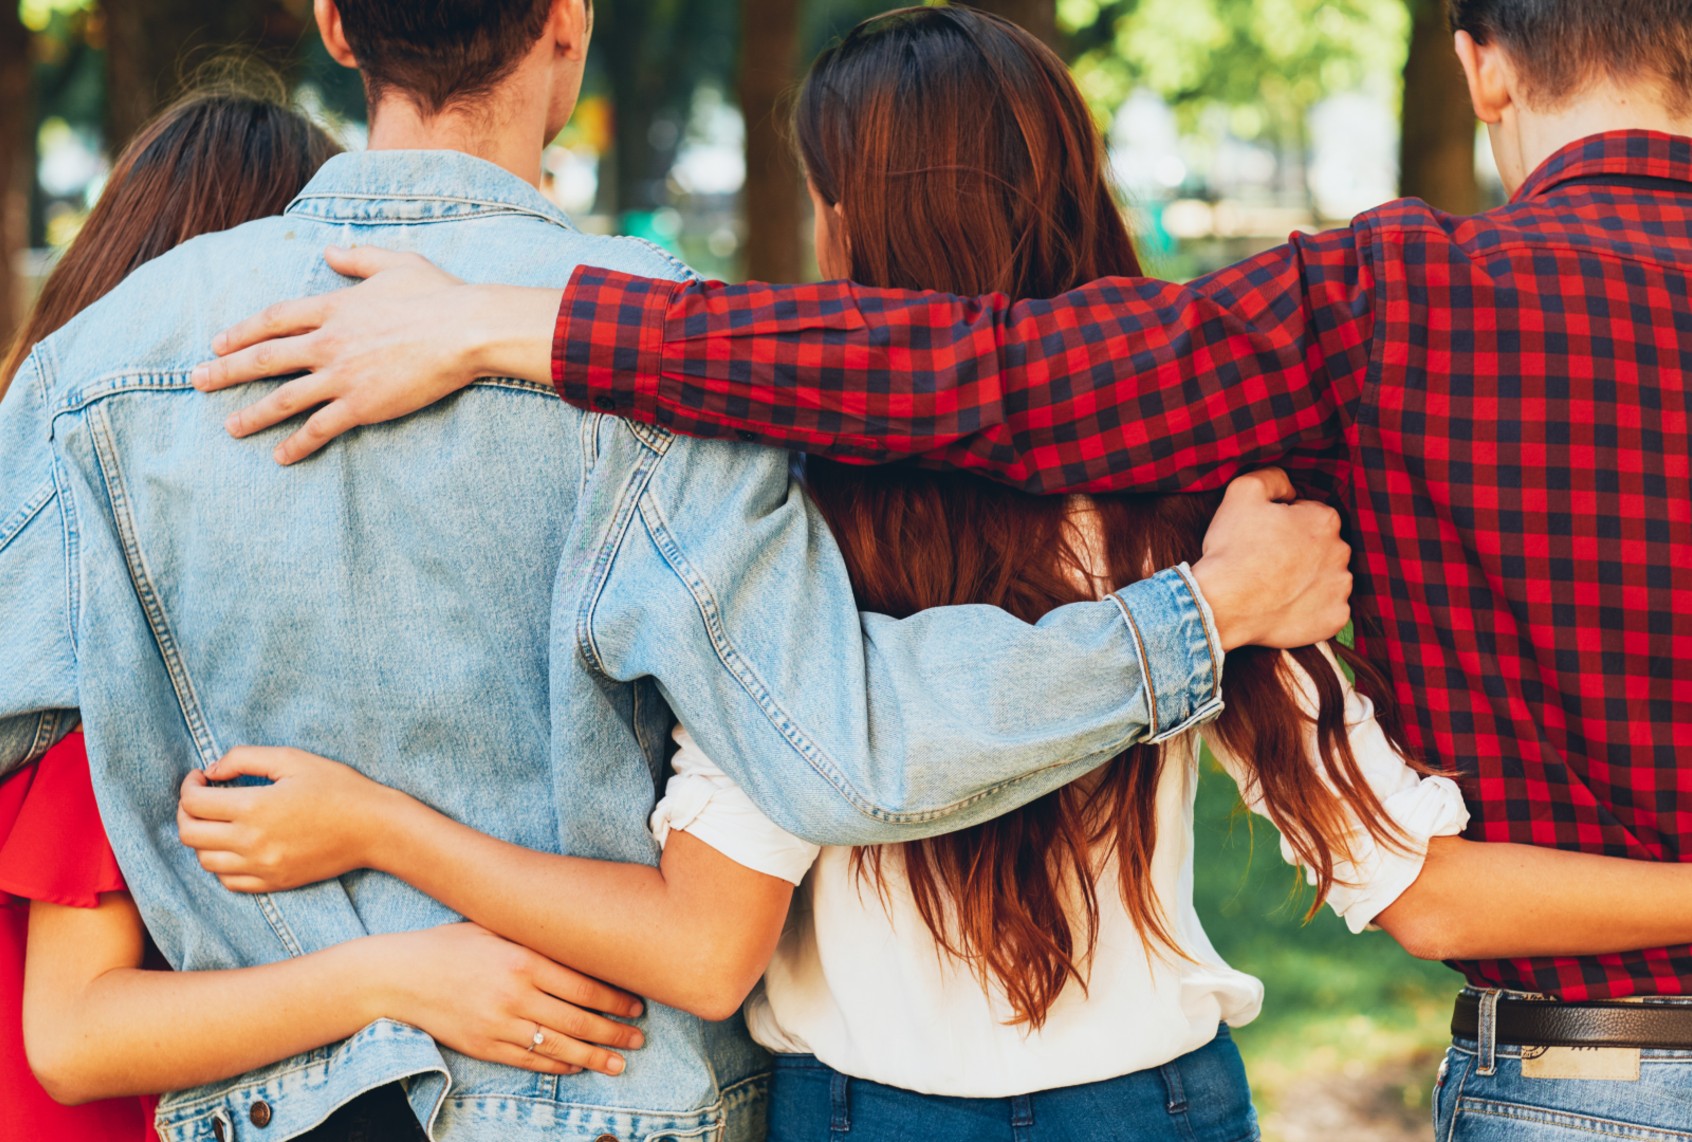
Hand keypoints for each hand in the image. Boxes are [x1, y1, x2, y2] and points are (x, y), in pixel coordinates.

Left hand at [177, 746, 396, 891]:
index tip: (200, 776)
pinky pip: (228, 881)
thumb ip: (245, 758)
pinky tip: (234, 845)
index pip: (194, 802)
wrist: (374, 828)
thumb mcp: (293, 759)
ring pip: (204, 861)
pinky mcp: (273, 882)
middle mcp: (251, 842)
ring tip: (216, 821)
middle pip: (190, 834)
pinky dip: (221, 864)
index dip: (189, 785)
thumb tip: (212, 770)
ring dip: (201, 839)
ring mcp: (261, 867)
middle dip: (186, 811)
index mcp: (254, 807)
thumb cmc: (338, 787)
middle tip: (200, 797)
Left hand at [191, 246, 553, 464]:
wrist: (464, 330)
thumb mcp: (396, 263)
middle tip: (197, 382)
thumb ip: (358, 258)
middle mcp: (328, 342)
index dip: (243, 331)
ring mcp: (342, 376)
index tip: (219, 342)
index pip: (274, 319)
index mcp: (334, 306)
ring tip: (230, 427)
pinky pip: (321, 428)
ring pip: (284, 398)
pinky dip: (298, 444)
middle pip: (266, 357)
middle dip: (227, 370)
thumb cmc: (438, 295)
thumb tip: (330, 251)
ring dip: (253, 414)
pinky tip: (281, 456)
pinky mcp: (362, 405)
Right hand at [372, 923, 645, 1076]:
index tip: (637, 1006)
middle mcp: (515, 995)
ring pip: (559, 1047)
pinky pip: (530, 1061)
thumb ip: (534, 938)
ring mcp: (499, 1025)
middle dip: (614, 1032)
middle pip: (578, 1020)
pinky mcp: (484, 1047)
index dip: (615, 999)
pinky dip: (558, 1065)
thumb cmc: (448, 945)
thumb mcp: (494, 929)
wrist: (397, 977)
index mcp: (523, 960)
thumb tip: (578, 939)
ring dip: (595, 1057)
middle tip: (639, 1039)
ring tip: (620, 1063)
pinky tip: (578, 1066)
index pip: (583, 985)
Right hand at [1190, 468, 1351, 650]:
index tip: (1265, 536)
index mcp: (1324, 520)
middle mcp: (1341, 552)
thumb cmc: (1232, 548)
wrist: (1223, 603)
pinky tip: (1286, 606)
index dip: (1286, 523)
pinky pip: (1329, 610)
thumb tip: (1291, 489)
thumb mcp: (1243, 491)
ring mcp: (1340, 588)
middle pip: (1323, 547)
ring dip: (1309, 579)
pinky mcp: (1334, 618)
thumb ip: (1274, 477)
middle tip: (1268, 561)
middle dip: (1301, 551)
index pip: (1311, 515)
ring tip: (1276, 586)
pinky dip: (1312, 609)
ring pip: (1328, 578)